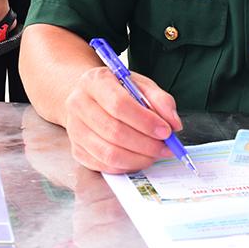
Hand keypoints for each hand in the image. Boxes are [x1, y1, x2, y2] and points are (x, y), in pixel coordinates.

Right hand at [63, 65, 181, 173]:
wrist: (88, 97)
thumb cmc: (117, 90)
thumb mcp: (140, 85)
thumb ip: (160, 100)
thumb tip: (174, 124)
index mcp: (94, 81)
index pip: (119, 104)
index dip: (145, 121)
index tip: (166, 131)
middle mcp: (78, 104)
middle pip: (114, 131)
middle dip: (146, 144)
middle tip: (166, 147)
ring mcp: (74, 129)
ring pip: (109, 153)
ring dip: (139, 158)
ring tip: (155, 154)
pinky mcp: (76, 150)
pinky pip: (104, 165)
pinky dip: (127, 166)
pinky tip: (139, 158)